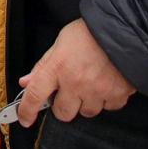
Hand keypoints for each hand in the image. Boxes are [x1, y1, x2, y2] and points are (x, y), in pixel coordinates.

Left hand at [17, 18, 134, 125]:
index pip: (35, 95)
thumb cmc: (89, 32)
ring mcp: (97, 90)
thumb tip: (26, 82)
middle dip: (63, 105)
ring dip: (86, 102)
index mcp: (58, 67)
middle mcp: (75, 82)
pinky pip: (108, 107)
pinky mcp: (117, 94)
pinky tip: (107, 83)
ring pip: (86, 112)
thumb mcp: (60, 43)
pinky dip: (106, 99)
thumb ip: (43, 65)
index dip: (27, 111)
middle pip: (63, 113)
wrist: (123, 29)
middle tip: (68, 91)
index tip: (24, 119)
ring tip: (91, 83)